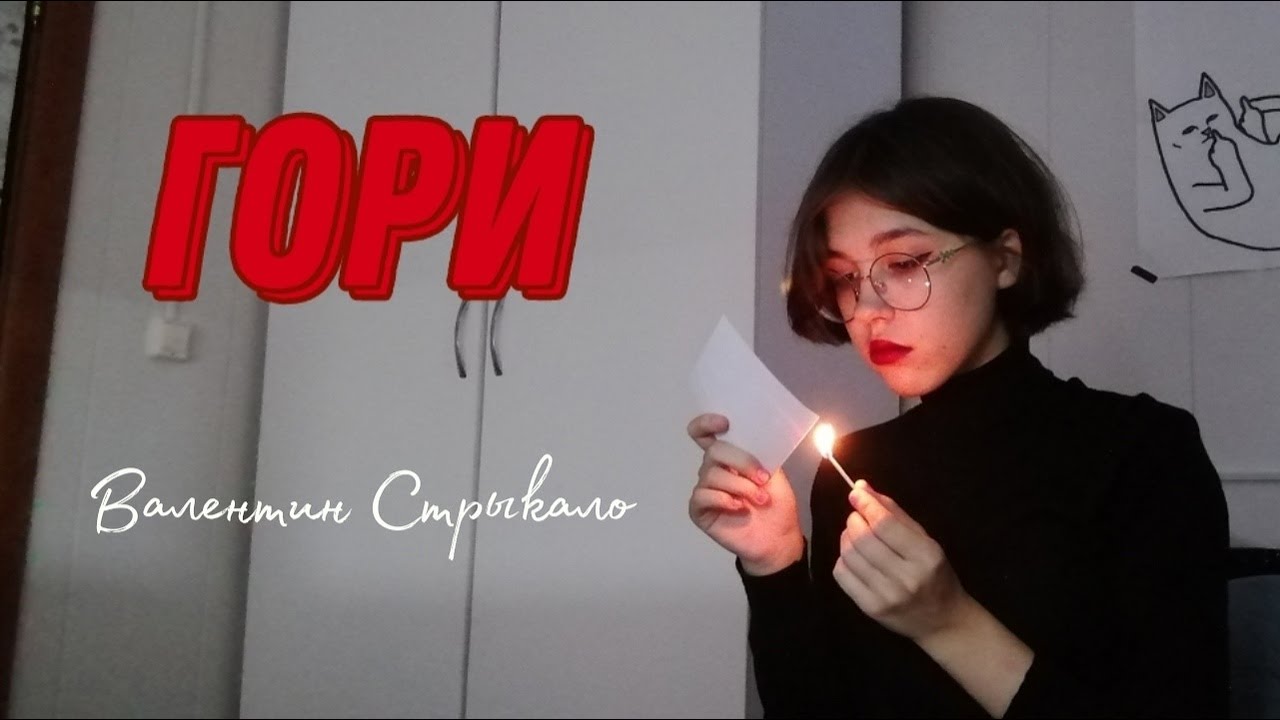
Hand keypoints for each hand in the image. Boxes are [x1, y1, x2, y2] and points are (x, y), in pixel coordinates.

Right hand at [686, 413, 802, 574]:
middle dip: (741, 461)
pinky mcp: (699, 510)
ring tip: (760, 500)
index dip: (707, 423)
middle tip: (763, 478)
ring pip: (712, 475)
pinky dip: (723, 499)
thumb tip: (750, 435)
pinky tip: (739, 508)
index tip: (724, 423)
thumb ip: (760, 453)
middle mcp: (713, 469)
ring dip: (741, 486)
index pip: (704, 433)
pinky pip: (702, 496)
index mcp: (729, 457)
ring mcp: (705, 490)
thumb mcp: (775, 473)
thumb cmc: (776, 506)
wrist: (778, 540)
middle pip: (713, 451)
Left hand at [834, 479, 971, 642]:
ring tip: (855, 535)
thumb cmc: (935, 574)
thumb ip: (894, 513)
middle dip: (854, 520)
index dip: (865, 504)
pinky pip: (842, 575)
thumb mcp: (924, 540)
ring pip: (849, 555)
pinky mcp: (870, 609)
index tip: (855, 493)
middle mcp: (907, 577)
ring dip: (846, 537)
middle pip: (863, 539)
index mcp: (926, 556)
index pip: (885, 524)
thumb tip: (862, 487)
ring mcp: (886, 596)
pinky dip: (842, 559)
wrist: (942, 621)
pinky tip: (854, 557)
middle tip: (858, 517)